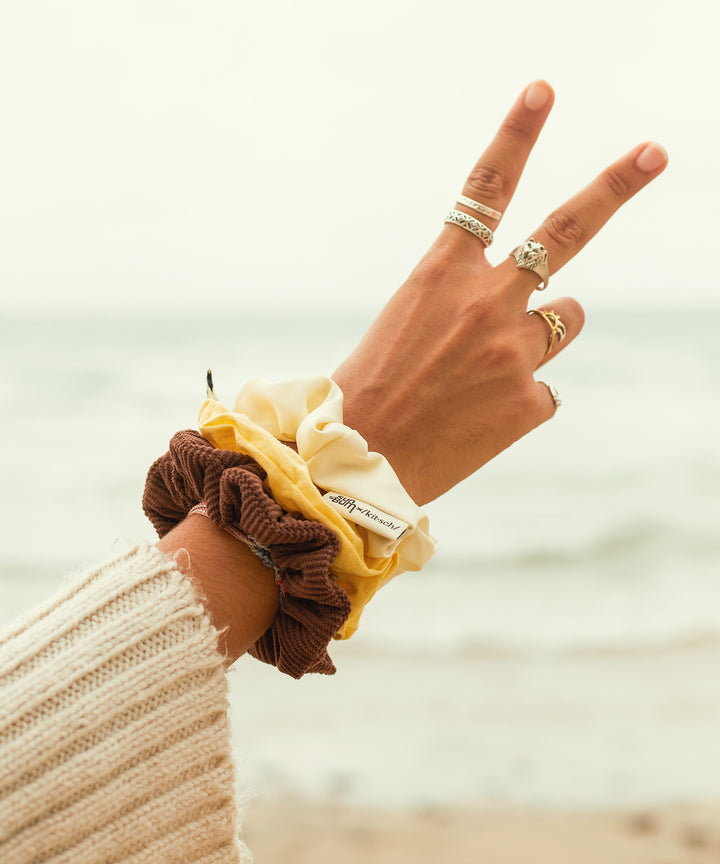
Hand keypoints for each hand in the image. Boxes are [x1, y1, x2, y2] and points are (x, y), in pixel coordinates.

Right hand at [333, 81, 666, 505]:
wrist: (357, 466)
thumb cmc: (372, 390)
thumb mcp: (406, 321)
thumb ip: (466, 299)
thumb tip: (532, 310)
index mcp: (441, 273)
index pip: (487, 187)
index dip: (517, 133)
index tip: (544, 90)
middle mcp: (487, 301)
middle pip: (568, 231)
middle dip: (616, 185)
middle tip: (655, 151)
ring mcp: (514, 350)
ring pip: (566, 318)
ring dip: (544, 330)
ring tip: (492, 366)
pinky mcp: (529, 401)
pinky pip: (544, 388)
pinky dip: (520, 399)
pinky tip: (479, 418)